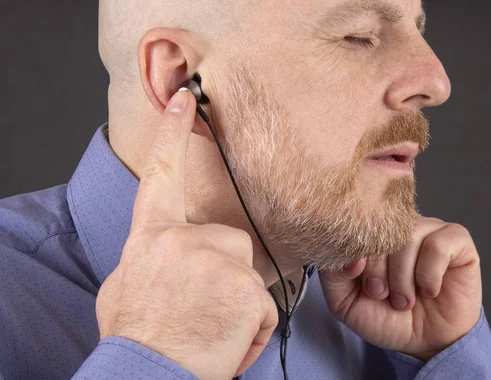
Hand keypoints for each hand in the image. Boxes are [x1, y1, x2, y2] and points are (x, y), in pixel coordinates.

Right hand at [96, 89, 277, 379]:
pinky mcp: (244, 287)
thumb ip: (151, 260)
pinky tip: (227, 341)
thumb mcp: (126, 290)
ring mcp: (214, 261)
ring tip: (211, 328)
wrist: (148, 375)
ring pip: (250, 274)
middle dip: (226, 275)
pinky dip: (254, 330)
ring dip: (240, 305)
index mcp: (151, 240)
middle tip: (203, 309)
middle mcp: (180, 241)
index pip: (162, 176)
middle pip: (230, 240)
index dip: (172, 135)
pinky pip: (266, 306)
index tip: (186, 99)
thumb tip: (163, 253)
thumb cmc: (139, 338)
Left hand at [319, 216, 481, 360]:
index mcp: (372, 233)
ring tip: (406, 300)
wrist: (425, 342)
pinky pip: (438, 246)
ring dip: (403, 278)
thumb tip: (351, 255)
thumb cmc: (386, 317)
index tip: (365, 288)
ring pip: (408, 238)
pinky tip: (430, 290)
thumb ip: (334, 274)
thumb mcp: (345, 301)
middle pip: (380, 232)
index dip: (356, 260)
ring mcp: (429, 228)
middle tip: (384, 296)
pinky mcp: (457, 239)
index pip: (355, 228)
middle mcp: (399, 226)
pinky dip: (429, 275)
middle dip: (378, 273)